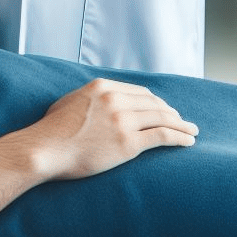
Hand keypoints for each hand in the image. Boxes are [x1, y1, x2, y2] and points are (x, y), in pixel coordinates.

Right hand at [28, 78, 198, 180]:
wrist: (45, 149)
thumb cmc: (52, 130)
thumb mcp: (70, 101)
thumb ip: (90, 98)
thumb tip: (98, 102)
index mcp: (102, 87)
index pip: (139, 92)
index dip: (155, 102)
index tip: (164, 110)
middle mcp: (115, 100)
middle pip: (154, 104)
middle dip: (171, 112)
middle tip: (182, 121)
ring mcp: (122, 121)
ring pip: (163, 118)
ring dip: (182, 125)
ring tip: (192, 131)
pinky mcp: (128, 143)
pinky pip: (162, 136)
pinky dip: (179, 137)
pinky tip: (188, 142)